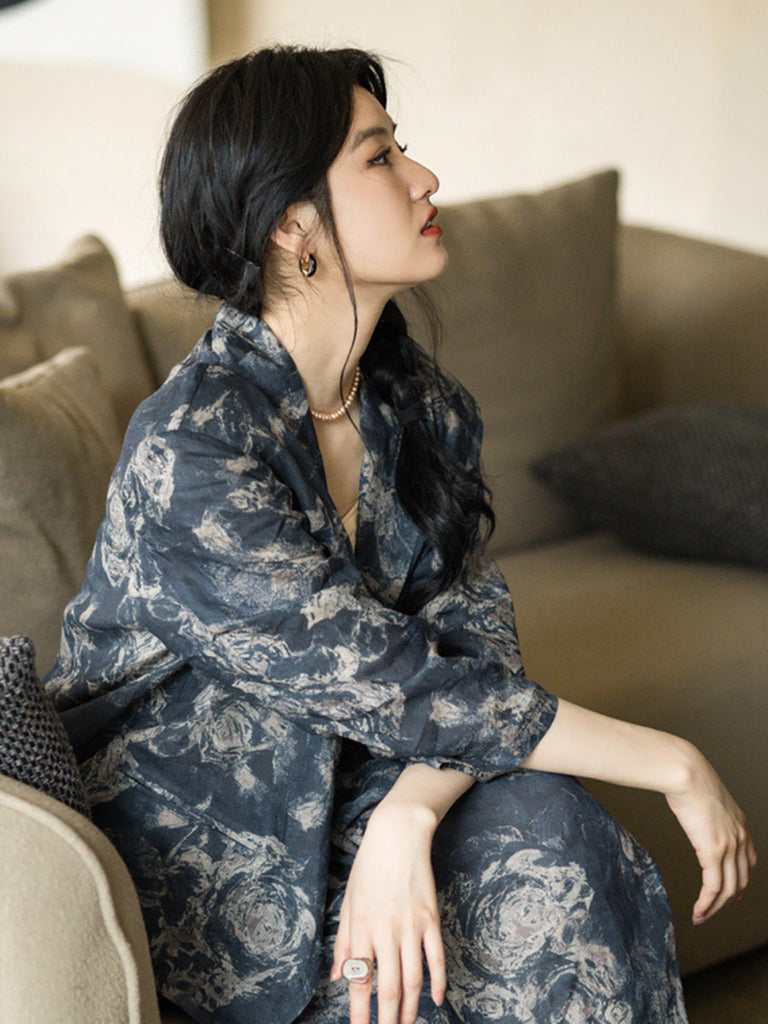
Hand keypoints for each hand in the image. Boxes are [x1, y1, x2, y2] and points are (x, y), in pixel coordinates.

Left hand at [330, 802, 445, 1023]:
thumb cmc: (369, 867)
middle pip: (389, 990)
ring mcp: (412, 927)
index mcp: (362, 929)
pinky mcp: (431, 919)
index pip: (360, 983)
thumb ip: (344, 941)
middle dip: (388, 1021)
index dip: (360, 1014)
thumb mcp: (349, 902)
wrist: (398, 836)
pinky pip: (437, 958)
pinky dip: (438, 983)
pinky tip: (436, 1001)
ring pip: (414, 980)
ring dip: (411, 1010)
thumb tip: (338, 976)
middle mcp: (387, 932)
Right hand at [665, 741, 756, 923]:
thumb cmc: (689, 778)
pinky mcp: (713, 852)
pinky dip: (707, 904)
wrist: (685, 772)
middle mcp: (740, 839)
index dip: (741, 882)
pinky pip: (713, 887)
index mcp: (740, 826)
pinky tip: (698, 911)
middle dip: (727, 900)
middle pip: (740, 881)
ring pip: (727, 889)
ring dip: (715, 908)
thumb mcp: (707, 798)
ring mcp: (729, 847)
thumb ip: (708, 812)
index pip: (748, 863)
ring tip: (702, 916)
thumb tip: (695, 812)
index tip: (731, 893)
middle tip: (714, 910)